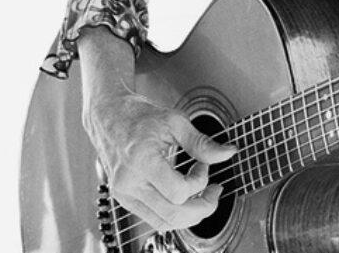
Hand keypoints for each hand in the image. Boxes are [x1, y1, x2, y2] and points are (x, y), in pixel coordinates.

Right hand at [83, 90, 236, 231]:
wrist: (109, 116)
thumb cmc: (140, 116)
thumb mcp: (175, 122)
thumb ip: (202, 143)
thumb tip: (229, 153)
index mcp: (141, 162)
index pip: (178, 192)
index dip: (199, 182)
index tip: (203, 165)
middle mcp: (129, 183)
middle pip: (173, 215)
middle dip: (202, 208)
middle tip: (215, 192)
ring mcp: (124, 194)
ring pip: (164, 222)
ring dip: (190, 215)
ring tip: (203, 195)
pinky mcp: (124, 198)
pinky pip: (153, 218)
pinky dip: (174, 213)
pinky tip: (184, 197)